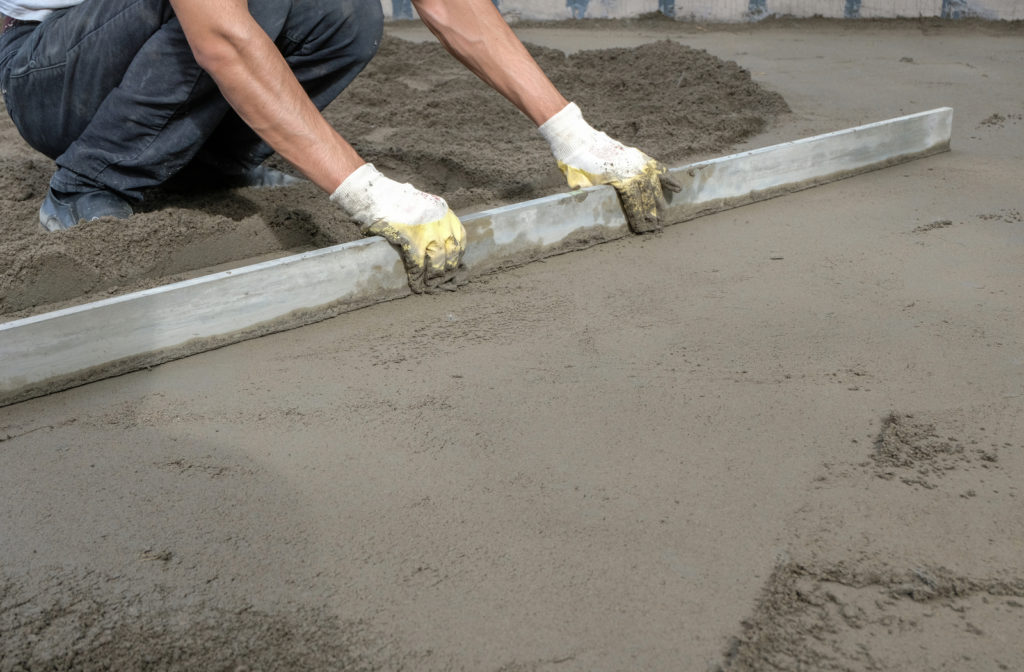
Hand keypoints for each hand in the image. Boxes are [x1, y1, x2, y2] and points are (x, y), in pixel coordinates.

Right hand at [332, 164, 465, 292]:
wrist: (374, 194)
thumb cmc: (392, 200)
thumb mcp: (421, 204)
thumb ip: (431, 219)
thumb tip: (434, 242)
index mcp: (443, 210)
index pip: (459, 236)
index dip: (457, 254)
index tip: (453, 264)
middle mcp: (439, 219)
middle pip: (451, 250)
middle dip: (448, 268)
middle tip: (441, 278)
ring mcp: (427, 230)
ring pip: (438, 260)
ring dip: (434, 275)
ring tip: (429, 284)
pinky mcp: (411, 239)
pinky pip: (418, 264)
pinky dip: (417, 277)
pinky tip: (415, 284)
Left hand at [540, 103, 680, 232]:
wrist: (579, 140)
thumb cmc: (576, 164)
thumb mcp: (578, 183)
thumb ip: (587, 195)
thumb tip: (588, 208)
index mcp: (620, 179)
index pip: (634, 203)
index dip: (639, 218)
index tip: (642, 230)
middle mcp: (633, 170)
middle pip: (647, 196)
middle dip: (653, 213)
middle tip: (657, 227)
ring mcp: (637, 162)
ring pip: (654, 183)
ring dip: (661, 199)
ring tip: (666, 212)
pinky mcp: (638, 156)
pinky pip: (656, 168)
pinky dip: (667, 178)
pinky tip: (677, 187)